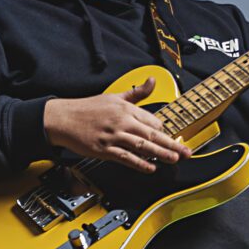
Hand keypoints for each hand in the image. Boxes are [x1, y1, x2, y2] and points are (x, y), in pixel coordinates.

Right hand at [43, 76, 191, 171]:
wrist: (63, 118)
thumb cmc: (87, 109)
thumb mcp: (114, 96)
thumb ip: (136, 93)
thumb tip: (152, 80)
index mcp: (126, 108)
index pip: (152, 120)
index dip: (163, 131)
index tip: (171, 139)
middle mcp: (122, 121)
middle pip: (152, 133)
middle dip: (171, 144)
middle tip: (186, 152)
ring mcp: (114, 136)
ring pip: (142, 145)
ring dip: (160, 153)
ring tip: (174, 159)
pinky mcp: (104, 149)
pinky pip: (126, 157)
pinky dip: (139, 163)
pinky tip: (150, 168)